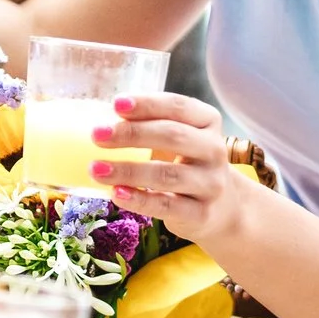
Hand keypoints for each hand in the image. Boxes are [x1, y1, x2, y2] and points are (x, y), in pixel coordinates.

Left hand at [90, 91, 265, 244]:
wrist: (223, 208)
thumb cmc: (188, 164)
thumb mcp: (180, 139)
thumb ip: (151, 125)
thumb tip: (102, 121)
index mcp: (208, 122)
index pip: (179, 106)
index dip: (148, 104)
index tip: (116, 103)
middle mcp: (214, 150)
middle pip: (172, 136)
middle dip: (131, 134)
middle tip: (97, 135)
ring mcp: (210, 183)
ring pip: (167, 174)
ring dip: (127, 170)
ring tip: (95, 169)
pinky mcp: (202, 214)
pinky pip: (166, 206)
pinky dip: (139, 200)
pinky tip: (116, 194)